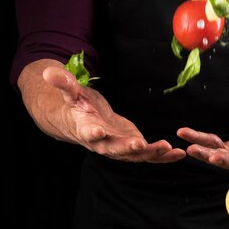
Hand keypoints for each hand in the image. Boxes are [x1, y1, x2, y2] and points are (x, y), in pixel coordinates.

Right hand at [43, 66, 185, 162]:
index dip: (92, 133)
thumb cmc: (77, 106)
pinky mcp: (133, 148)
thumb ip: (64, 84)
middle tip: (140, 145)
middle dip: (127, 148)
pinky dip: (164, 157)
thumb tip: (48, 71)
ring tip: (169, 149)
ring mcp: (119, 148)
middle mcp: (103, 143)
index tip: (97, 131)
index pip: (87, 133)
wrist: (82, 123)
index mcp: (86, 129)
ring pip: (135, 155)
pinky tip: (180, 154)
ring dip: (152, 154)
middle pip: (114, 149)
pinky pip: (149, 155)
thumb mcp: (71, 93)